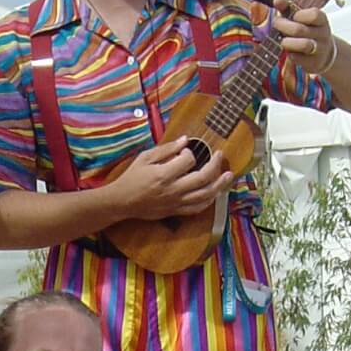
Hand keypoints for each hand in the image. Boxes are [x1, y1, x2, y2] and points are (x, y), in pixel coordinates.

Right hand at [109, 138, 234, 223]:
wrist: (122, 202)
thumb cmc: (132, 178)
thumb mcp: (145, 158)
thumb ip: (166, 149)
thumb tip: (185, 140)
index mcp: (164, 175)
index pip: (188, 160)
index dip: (190, 152)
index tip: (187, 150)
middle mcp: (173, 190)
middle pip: (203, 178)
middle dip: (215, 165)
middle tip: (219, 155)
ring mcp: (176, 202)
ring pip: (205, 195)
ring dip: (220, 185)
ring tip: (228, 175)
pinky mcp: (176, 211)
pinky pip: (197, 208)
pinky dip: (209, 200)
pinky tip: (215, 192)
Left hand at [272, 0, 337, 77]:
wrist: (323, 54)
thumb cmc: (308, 30)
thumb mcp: (301, 17)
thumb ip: (288, 7)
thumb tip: (276, 0)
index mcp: (322, 20)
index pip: (314, 14)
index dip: (298, 15)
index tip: (292, 16)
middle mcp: (323, 34)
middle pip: (300, 29)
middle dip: (283, 26)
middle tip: (276, 24)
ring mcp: (320, 49)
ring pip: (303, 44)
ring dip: (287, 42)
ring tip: (283, 41)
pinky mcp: (314, 63)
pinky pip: (298, 58)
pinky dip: (290, 54)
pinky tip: (289, 51)